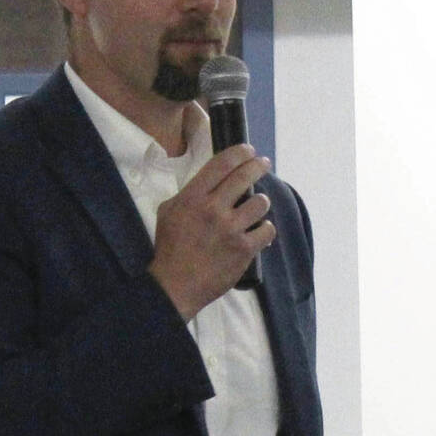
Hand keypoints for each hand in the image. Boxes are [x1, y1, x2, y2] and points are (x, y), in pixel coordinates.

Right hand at [148, 144, 275, 317]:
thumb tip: (210, 180)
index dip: (239, 152)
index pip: (222, 164)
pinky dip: (266, 229)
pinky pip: (267, 230)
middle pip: (245, 176)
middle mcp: (213, 209)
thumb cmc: (170, 248)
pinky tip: (261, 230)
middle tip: (263, 163)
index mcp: (193, 198)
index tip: (248, 150)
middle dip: (258, 165)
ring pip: (260, 203)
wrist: (175, 285)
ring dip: (260, 202)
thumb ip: (189, 193)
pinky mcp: (244, 249)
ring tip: (256, 206)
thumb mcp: (168, 211)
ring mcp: (230, 229)